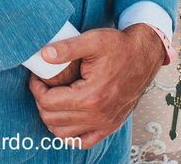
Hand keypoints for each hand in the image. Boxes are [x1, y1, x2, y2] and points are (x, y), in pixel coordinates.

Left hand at [28, 25, 165, 147]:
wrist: (144, 56)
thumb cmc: (119, 47)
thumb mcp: (93, 40)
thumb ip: (66, 48)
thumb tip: (44, 55)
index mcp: (91, 97)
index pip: (48, 102)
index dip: (36, 89)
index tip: (37, 77)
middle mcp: (99, 115)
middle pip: (52, 119)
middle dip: (41, 101)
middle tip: (42, 85)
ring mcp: (106, 123)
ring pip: (64, 134)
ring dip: (52, 118)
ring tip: (52, 98)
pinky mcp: (110, 125)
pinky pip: (83, 141)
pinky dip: (70, 133)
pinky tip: (66, 116)